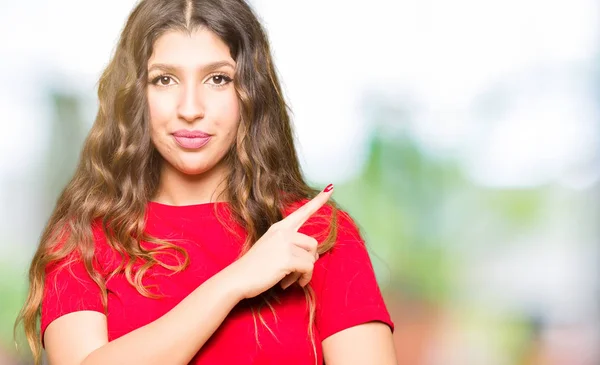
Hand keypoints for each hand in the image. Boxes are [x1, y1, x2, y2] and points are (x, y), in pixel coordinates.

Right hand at [228, 184, 333, 298]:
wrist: (238, 278)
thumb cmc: (254, 267)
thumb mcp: (271, 248)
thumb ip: (291, 246)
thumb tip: (314, 255)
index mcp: (279, 227)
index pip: (302, 211)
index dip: (318, 201)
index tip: (330, 188)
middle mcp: (283, 232)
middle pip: (313, 244)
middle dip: (308, 260)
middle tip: (294, 272)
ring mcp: (285, 244)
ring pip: (311, 258)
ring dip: (304, 272)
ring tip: (289, 278)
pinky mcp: (288, 258)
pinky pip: (308, 268)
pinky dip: (303, 279)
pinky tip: (288, 283)